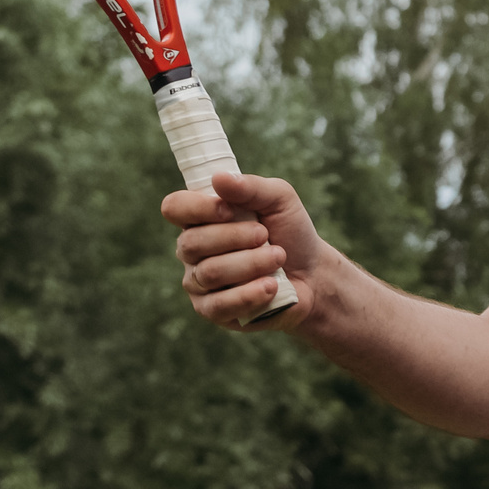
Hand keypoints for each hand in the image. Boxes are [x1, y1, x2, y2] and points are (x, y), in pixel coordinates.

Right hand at [161, 171, 317, 331]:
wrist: (313, 274)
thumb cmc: (290, 233)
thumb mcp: (280, 200)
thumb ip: (250, 187)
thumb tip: (218, 178)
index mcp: (202, 218)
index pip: (174, 207)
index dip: (197, 208)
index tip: (229, 210)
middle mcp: (193, 250)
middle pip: (191, 242)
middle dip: (236, 237)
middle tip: (266, 235)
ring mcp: (199, 282)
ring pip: (209, 273)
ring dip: (251, 263)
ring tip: (278, 258)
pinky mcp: (212, 310)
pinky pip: (219, 304)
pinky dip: (249, 293)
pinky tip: (271, 286)